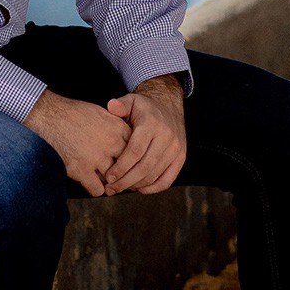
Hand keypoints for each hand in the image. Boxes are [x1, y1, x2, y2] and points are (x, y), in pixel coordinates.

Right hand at [24, 89, 130, 196]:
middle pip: (129, 167)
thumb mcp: (102, 112)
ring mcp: (97, 157)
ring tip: (108, 184)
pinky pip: (98, 190)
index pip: (137, 150)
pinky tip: (92, 184)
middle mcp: (111, 143)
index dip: (135, 159)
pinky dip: (96, 190)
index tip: (132, 165)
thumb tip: (130, 137)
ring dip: (111, 183)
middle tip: (123, 180)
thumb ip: (117, 125)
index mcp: (118, 128)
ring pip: (115, 180)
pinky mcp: (81, 169)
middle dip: (127, 175)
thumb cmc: (75, 113)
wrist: (50, 115)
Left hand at [103, 74, 186, 194]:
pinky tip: (138, 189)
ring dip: (136, 185)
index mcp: (151, 124)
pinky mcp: (181, 157)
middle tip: (111, 188)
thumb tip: (110, 106)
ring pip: (155, 174)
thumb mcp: (132, 101)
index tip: (108, 177)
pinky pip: (167, 179)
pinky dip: (153, 188)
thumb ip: (120, 105)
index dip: (121, 166)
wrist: (169, 105)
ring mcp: (175, 149)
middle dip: (125, 180)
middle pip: (144, 167)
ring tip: (120, 188)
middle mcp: (166, 137)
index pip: (135, 151)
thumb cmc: (144, 107)